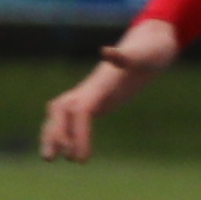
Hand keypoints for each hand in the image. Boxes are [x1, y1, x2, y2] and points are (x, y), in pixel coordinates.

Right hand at [36, 16, 176, 160]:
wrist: (151, 41)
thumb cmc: (151, 50)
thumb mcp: (145, 55)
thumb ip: (126, 56)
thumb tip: (105, 51)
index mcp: (100, 84)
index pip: (80, 111)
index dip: (77, 134)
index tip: (81, 158)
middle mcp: (91, 88)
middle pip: (60, 112)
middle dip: (53, 133)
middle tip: (50, 159)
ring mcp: (92, 93)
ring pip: (62, 114)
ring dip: (53, 134)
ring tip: (49, 158)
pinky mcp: (98, 98)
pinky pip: (76, 118)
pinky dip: (69, 132)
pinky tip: (70, 149)